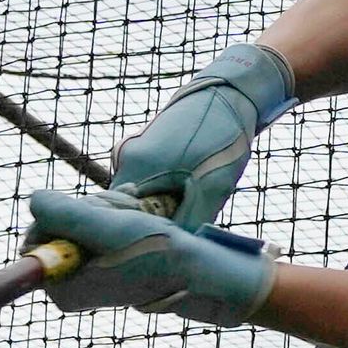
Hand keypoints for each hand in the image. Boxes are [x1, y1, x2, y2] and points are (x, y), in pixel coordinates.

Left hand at [28, 187, 278, 326]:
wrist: (201, 270)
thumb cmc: (158, 254)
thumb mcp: (108, 228)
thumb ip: (64, 214)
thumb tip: (34, 200)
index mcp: (61, 286)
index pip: (36, 236)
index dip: (63, 213)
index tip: (95, 213)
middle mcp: (71, 282)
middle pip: (59, 224)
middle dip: (92, 208)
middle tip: (124, 212)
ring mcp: (89, 271)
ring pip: (82, 218)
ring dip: (110, 207)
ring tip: (137, 214)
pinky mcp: (107, 260)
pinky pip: (100, 223)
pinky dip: (119, 212)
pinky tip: (139, 210)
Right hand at [107, 43, 292, 230]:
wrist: (230, 94)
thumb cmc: (222, 139)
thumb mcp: (212, 189)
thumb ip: (189, 222)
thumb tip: (174, 253)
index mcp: (135, 166)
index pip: (118, 218)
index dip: (136, 236)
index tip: (156, 247)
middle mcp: (125, 157)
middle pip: (127, 207)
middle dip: (150, 221)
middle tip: (178, 229)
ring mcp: (133, 149)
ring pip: (139, 195)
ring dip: (160, 205)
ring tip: (188, 203)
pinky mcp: (145, 147)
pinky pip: (146, 180)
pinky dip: (162, 191)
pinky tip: (186, 188)